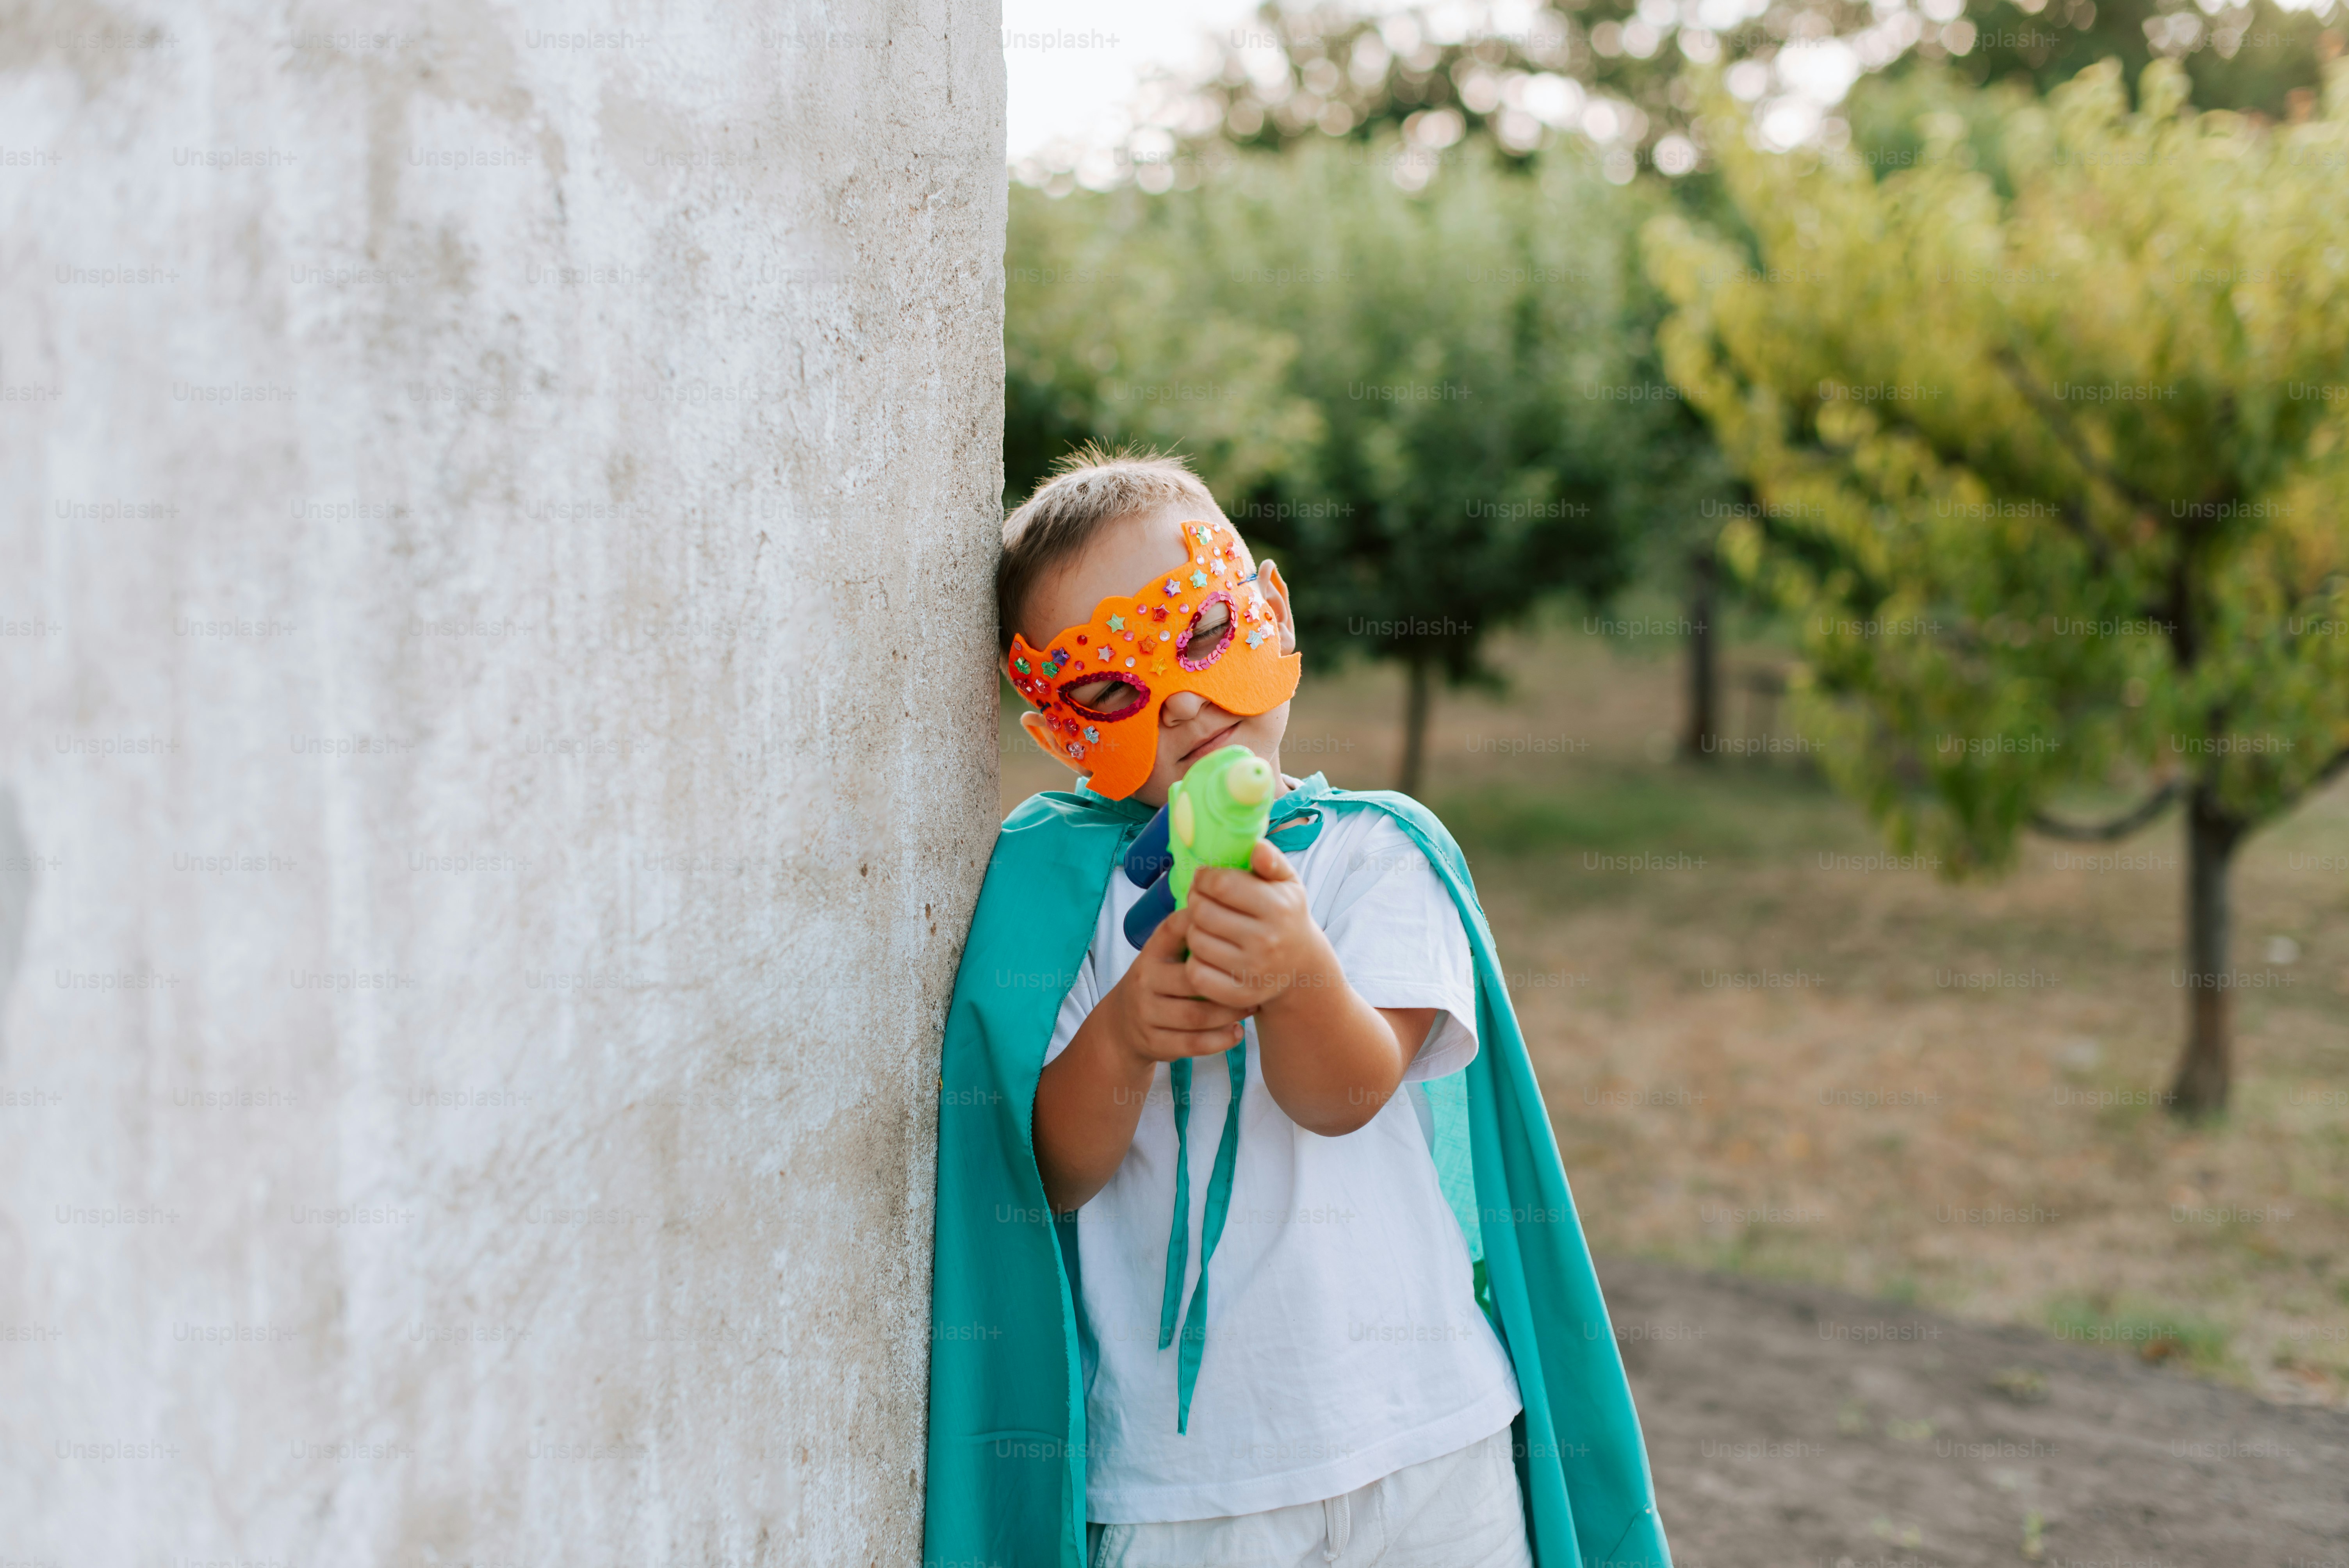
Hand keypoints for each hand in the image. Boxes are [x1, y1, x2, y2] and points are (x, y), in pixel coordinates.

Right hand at [1106, 906, 1253, 1066]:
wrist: (1122, 1026)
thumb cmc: (1159, 983)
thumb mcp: (1164, 956)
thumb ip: (1190, 938)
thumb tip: (1235, 909)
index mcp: (1151, 952)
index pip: (1174, 928)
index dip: (1203, 923)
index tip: (1235, 925)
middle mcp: (1145, 979)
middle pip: (1193, 979)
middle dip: (1228, 982)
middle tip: (1257, 982)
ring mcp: (1146, 1013)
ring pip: (1196, 1016)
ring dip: (1229, 1014)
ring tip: (1251, 1008)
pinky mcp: (1154, 1043)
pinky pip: (1193, 1044)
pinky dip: (1220, 1041)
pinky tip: (1237, 1033)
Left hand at [1180, 839, 1331, 1018]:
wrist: (1300, 967)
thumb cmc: (1285, 916)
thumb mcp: (1288, 884)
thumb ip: (1272, 861)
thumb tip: (1257, 847)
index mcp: (1278, 908)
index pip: (1220, 885)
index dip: (1204, 878)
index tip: (1205, 879)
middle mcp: (1267, 941)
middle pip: (1203, 912)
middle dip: (1196, 901)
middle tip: (1201, 901)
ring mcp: (1253, 971)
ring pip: (1196, 941)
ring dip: (1194, 930)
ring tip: (1206, 926)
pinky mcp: (1240, 994)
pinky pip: (1197, 973)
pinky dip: (1195, 961)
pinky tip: (1207, 952)